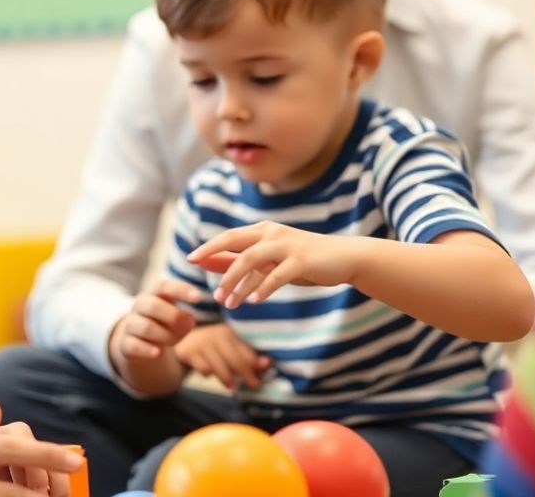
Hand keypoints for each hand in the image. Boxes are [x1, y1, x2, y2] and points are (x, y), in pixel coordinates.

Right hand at [108, 279, 203, 365]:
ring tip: (174, 342)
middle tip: (188, 325)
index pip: (164, 286)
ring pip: (145, 327)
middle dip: (173, 316)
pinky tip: (157, 353)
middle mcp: (140, 306)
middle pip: (152, 305)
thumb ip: (185, 319)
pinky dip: (147, 349)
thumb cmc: (164, 325)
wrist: (140, 343)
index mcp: (154, 294)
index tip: (198, 297)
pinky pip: (133, 345)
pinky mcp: (125, 343)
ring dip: (165, 336)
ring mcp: (130, 324)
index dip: (181, 290)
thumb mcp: (177, 319)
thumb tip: (188, 320)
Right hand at [173, 323, 270, 391]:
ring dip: (226, 376)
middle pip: (234, 357)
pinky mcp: (189, 351)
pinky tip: (208, 375)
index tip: (263, 376)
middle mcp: (216, 334)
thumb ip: (247, 357)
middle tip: (254, 385)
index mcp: (230, 333)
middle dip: (245, 373)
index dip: (255, 363)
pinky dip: (206, 372)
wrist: (182, 340)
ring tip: (233, 388)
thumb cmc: (213, 348)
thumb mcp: (229, 349)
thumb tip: (268, 364)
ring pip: (217, 363)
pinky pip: (201, 366)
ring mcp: (202, 342)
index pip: (245, 350)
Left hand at [187, 222, 361, 307]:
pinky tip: (254, 302)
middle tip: (203, 281)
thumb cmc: (303, 260)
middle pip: (235, 242)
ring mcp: (287, 245)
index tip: (190, 259)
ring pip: (251, 260)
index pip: (229, 236)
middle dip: (215, 260)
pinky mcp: (301, 260)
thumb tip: (209, 263)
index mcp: (263, 230)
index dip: (209, 247)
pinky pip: (276, 275)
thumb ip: (241, 260)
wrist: (344, 257)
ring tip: (228, 303)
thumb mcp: (271, 259)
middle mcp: (272, 233)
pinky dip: (263, 288)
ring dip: (236, 283)